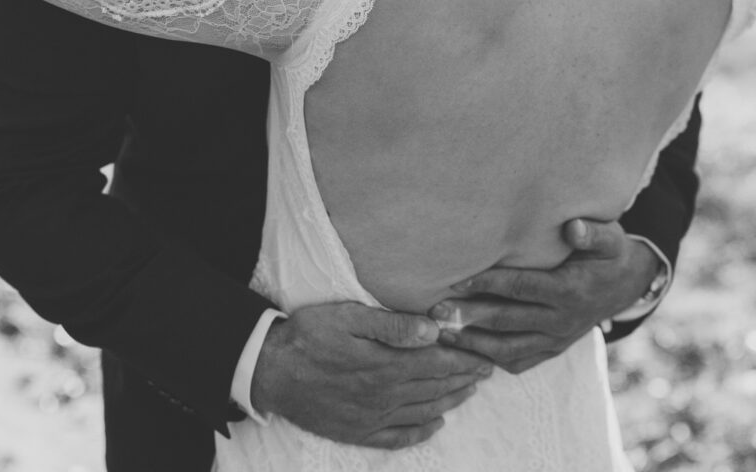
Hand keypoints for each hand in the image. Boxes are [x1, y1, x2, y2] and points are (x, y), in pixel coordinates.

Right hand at [251, 301, 491, 449]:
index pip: (437, 365)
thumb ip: (392, 325)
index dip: (464, 362)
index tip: (485, 358)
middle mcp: (384, 397)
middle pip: (435, 389)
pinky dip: (420, 432)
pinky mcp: (357, 432)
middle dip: (464, 380)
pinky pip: (397, 438)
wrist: (270, 370)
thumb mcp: (348, 317)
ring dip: (449, 403)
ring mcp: (371, 418)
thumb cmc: (308, 336)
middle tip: (485, 373)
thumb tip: (433, 330)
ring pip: (422, 413)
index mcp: (386, 366)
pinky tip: (434, 425)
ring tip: (468, 393)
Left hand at [428, 219, 657, 374]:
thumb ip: (593, 233)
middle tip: (435, 313)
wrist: (625, 287)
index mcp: (570, 290)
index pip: (521, 288)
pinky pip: (518, 362)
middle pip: (507, 321)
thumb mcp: (611, 239)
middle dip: (468, 317)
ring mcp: (556, 340)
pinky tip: (464, 349)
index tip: (457, 280)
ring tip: (440, 334)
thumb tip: (573, 228)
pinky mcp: (552, 351)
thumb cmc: (609, 255)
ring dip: (472, 343)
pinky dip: (489, 359)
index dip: (488, 284)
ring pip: (508, 348)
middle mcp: (561, 320)